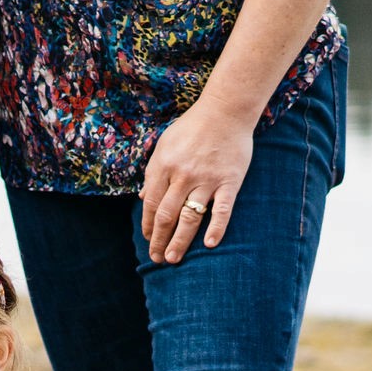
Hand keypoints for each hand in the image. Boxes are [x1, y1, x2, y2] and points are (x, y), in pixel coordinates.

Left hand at [137, 104, 255, 265]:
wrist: (225, 111)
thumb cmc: (192, 127)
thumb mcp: (165, 145)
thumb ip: (153, 172)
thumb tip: (142, 197)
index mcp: (164, 166)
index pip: (151, 203)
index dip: (148, 224)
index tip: (148, 239)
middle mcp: (183, 175)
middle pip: (167, 215)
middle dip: (159, 239)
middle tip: (157, 259)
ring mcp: (206, 180)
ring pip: (190, 217)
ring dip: (179, 241)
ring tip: (173, 259)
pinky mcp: (229, 181)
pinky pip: (222, 209)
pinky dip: (216, 228)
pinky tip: (209, 244)